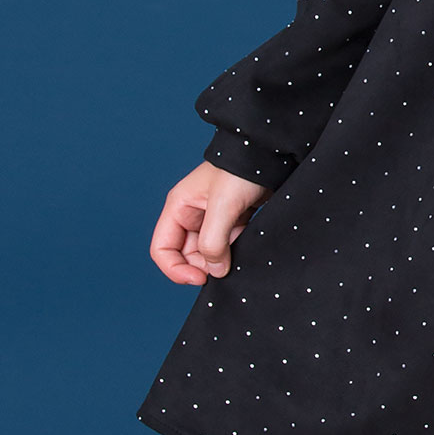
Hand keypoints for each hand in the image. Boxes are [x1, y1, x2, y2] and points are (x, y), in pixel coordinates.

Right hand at [150, 162, 270, 285]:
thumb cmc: (241, 170)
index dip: (176, 269)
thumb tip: (214, 271)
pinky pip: (227, 246)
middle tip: (225, 267)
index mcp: (179, 208)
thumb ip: (213, 241)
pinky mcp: (232, 222)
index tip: (200, 279)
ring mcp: (212, 219)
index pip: (162, 249)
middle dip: (203, 266)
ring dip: (221, 260)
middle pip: (186, 255)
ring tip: (239, 250)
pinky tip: (248, 243)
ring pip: (207, 253)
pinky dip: (235, 252)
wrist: (271, 155)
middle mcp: (191, 215)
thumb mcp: (223, 205)